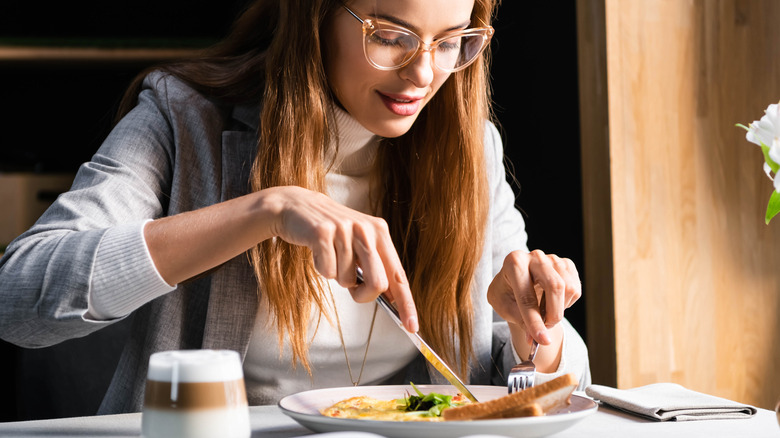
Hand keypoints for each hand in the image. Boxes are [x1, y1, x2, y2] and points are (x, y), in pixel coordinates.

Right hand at [268, 186, 418, 331]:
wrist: (299, 207)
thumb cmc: (332, 233)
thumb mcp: (359, 244)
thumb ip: (376, 267)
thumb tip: (391, 299)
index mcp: (380, 232)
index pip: (398, 275)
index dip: (406, 303)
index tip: (412, 326)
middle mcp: (366, 229)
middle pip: (378, 283)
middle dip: (364, 295)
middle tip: (353, 289)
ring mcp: (344, 230)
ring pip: (347, 280)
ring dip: (337, 277)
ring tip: (331, 257)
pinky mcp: (322, 233)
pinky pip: (327, 272)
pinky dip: (321, 269)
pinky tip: (319, 251)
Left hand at [487, 250, 580, 345]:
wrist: (514, 282)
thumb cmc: (506, 294)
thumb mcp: (505, 308)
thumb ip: (521, 321)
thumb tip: (540, 338)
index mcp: (514, 263)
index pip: (526, 295)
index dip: (534, 321)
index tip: (542, 340)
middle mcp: (535, 256)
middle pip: (555, 286)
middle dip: (553, 314)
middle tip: (546, 330)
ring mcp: (553, 258)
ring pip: (568, 288)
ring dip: (559, 308)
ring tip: (544, 311)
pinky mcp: (566, 264)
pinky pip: (575, 289)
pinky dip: (566, 302)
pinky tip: (552, 301)